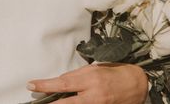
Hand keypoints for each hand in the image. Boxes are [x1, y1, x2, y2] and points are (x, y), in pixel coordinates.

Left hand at [27, 62, 147, 102]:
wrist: (137, 85)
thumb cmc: (117, 72)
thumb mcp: (97, 68)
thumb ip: (79, 76)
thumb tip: (62, 83)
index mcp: (91, 78)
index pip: (63, 84)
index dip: (45, 85)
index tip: (32, 85)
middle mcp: (93, 95)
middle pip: (64, 102)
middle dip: (48, 102)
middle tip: (35, 97)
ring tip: (51, 101)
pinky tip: (67, 102)